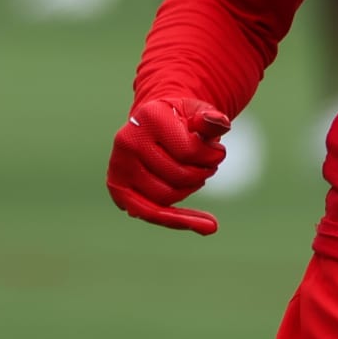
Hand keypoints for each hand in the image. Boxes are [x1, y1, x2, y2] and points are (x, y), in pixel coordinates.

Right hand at [106, 97, 230, 234]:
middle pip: (178, 176)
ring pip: (167, 196)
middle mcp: (128, 141)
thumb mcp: (198, 111)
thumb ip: (211, 119)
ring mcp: (119, 166)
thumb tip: (219, 124)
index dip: (211, 156)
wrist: (153, 123)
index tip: (219, 151)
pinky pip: (152, 213)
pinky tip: (208, 227)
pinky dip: (180, 221)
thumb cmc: (180, 118)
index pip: (188, 151)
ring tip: (199, 177)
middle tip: (210, 165)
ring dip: (191, 190)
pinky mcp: (118, 188)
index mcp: (149, 117)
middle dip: (203, 173)